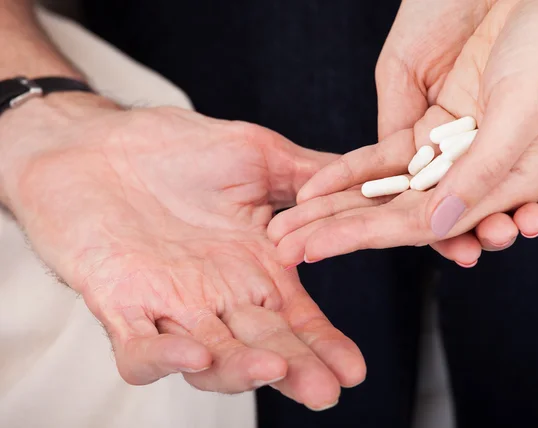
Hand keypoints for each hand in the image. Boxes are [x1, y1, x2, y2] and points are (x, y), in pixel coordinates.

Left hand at [0, 94, 364, 409]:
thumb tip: (365, 184)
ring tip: (273, 368)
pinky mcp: (120, 302)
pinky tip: (196, 352)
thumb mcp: (256, 153)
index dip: (325, 345)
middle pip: (264, 346)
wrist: (95, 142)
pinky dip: (163, 357)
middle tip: (324, 390)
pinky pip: (140, 346)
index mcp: (256, 265)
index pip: (298, 318)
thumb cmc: (174, 147)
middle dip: (296, 371)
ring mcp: (170, 303)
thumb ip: (307, 174)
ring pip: (210, 358)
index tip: (353, 370)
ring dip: (240, 370)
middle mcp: (219, 294)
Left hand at [268, 0, 537, 264]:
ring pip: (379, 196)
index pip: (427, 226)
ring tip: (286, 230)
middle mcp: (465, 182)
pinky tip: (311, 192)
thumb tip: (436, 226)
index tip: (316, 249)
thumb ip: (485, 172)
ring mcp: (439, 159)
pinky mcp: (419, 130)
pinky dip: (342, 173)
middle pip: (394, 218)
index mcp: (502, 188)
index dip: (369, 238)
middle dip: (338, 235)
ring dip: (331, 212)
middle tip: (287, 249)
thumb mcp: (526, 111)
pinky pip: (376, 159)